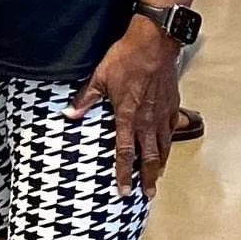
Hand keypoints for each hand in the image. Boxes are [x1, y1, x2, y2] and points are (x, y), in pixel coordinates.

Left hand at [69, 15, 181, 196]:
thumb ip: (84, 99)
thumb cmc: (125, 59)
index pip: (125, 152)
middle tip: (148, 195)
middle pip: (149, 157)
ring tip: (157, 178)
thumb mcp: (99, 77)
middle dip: (148, 178)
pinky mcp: (172, 106)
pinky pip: (171, 131)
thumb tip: (68, 114)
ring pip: (164, 147)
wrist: (154, 44)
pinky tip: (167, 149)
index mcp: (127, 116)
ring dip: (160, 165)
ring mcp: (162, 114)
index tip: (125, 191)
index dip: (124, 173)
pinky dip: (169, 144)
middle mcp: (147, 120)